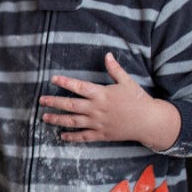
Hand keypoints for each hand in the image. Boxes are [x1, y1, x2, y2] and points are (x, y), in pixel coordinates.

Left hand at [40, 53, 179, 149]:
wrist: (149, 121)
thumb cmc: (138, 99)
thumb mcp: (127, 82)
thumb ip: (115, 69)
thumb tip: (107, 55)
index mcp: (102, 94)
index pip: (79, 86)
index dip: (65, 82)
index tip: (53, 78)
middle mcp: (97, 109)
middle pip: (71, 105)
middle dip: (54, 102)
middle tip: (41, 100)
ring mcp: (98, 123)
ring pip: (73, 122)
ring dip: (58, 119)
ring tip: (45, 117)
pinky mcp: (102, 134)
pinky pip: (83, 136)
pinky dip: (72, 137)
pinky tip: (61, 136)